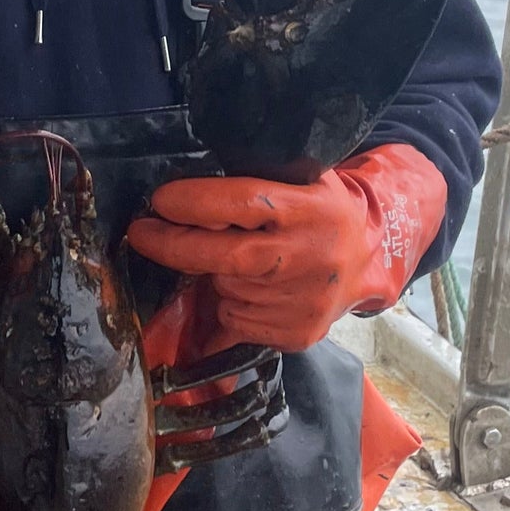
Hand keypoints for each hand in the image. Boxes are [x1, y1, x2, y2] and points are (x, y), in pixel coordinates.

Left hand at [125, 144, 446, 353]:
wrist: (367, 261)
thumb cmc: (320, 211)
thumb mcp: (303, 178)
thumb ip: (258, 177)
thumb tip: (187, 183)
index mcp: (312, 207)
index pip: (244, 201)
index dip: (195, 202)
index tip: (160, 200)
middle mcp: (311, 255)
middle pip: (227, 256)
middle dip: (175, 245)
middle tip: (142, 232)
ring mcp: (305, 300)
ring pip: (227, 290)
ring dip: (210, 275)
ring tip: (228, 260)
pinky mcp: (298, 333)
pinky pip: (236, 320)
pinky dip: (227, 304)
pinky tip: (246, 289)